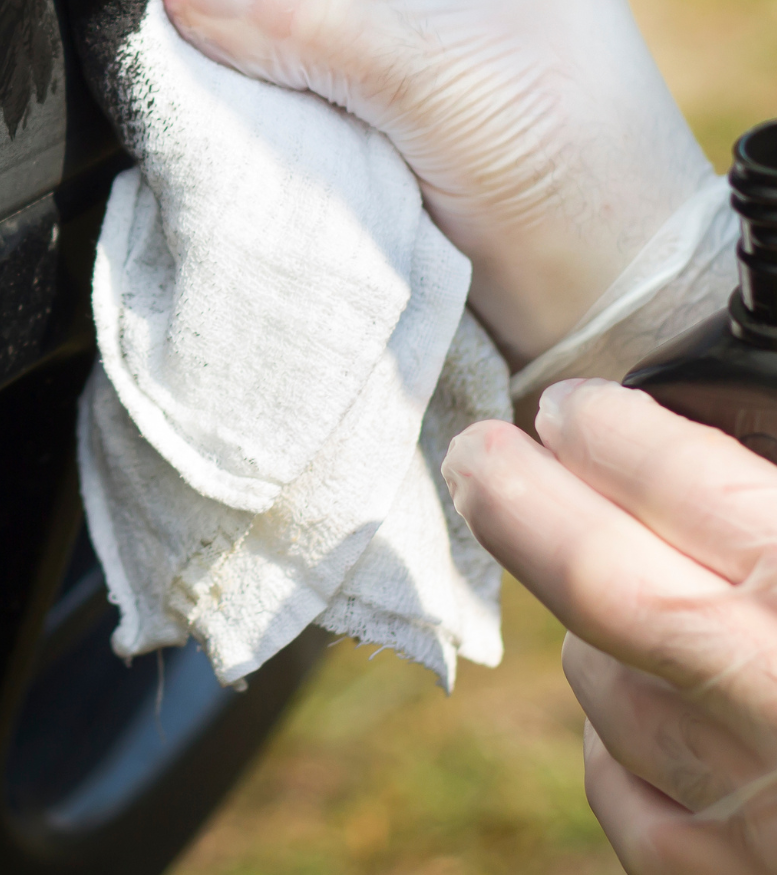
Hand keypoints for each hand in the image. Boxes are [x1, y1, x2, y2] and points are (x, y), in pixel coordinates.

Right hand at [165, 0, 710, 365]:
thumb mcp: (446, 75)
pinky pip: (303, 78)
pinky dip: (260, 89)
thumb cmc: (579, 177)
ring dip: (239, 32)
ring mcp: (419, 46)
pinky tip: (225, 106)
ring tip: (182, 59)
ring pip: (296, 6)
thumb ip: (315, 17)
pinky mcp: (391, 117)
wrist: (613, 313)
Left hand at [443, 379, 776, 872]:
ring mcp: (747, 815)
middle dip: (517, 500)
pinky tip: (646, 710)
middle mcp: (774, 698)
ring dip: (589, 624)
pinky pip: (627, 794)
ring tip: (605, 581)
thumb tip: (742, 464)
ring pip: (601, 686)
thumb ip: (772, 508)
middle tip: (474, 452)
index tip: (567, 406)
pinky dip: (620, 739)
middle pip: (594, 577)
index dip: (606, 431)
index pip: (675, 477)